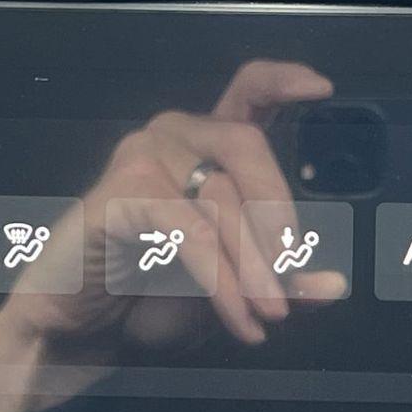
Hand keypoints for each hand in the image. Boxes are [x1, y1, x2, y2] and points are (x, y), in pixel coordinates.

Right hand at [0, 60, 343, 411]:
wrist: (78, 330)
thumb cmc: (146, 297)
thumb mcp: (231, 292)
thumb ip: (280, 282)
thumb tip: (333, 286)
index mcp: (206, 146)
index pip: (247, 90)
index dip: (284, 81)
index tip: (322, 89)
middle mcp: (175, 137)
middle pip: (248, 147)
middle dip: (278, 220)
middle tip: (291, 284)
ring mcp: (143, 156)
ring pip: (222, 197)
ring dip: (253, 267)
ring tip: (267, 315)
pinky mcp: (119, 192)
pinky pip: (190, 228)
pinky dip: (220, 277)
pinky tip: (236, 313)